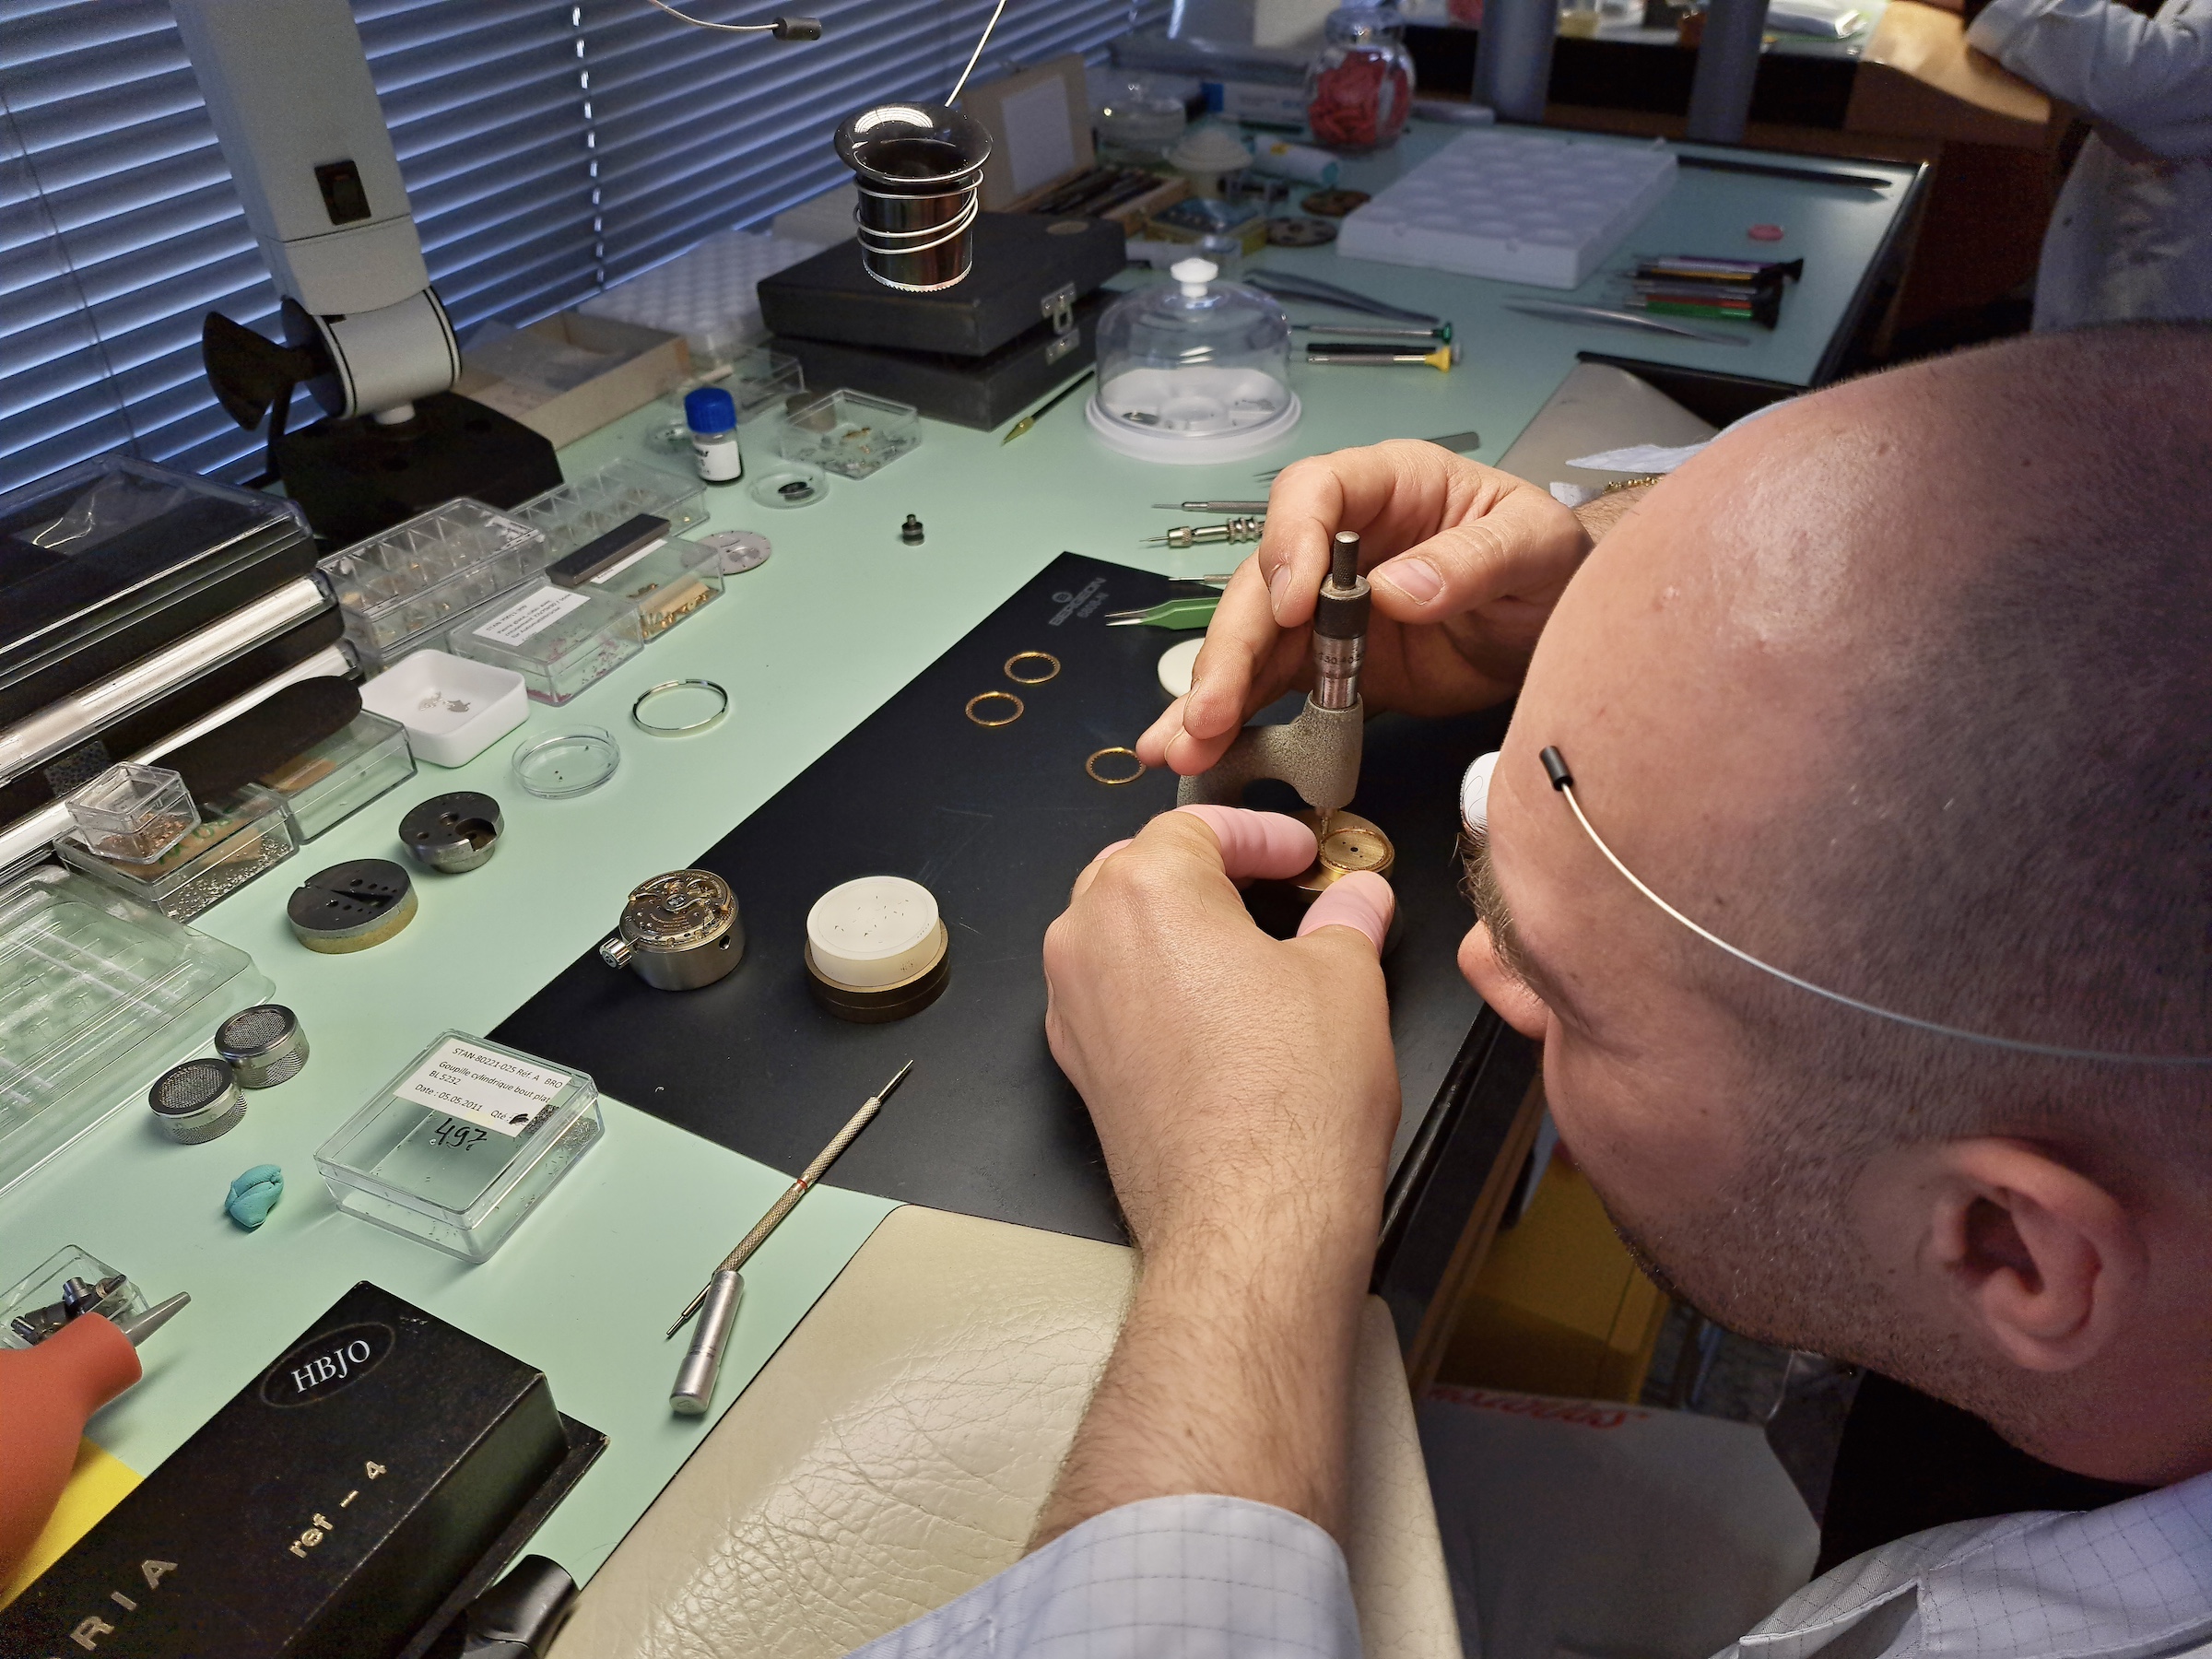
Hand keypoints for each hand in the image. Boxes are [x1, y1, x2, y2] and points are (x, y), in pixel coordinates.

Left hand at [1034, 806, 1398, 1544]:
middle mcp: (1086, 939)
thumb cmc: (1292, 1099)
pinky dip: (1159, 986)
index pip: (1195, 826)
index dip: (1260, 831)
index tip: (1304, 852)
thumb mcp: (1345, 979)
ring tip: (1252, 946)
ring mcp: (1072, 1008)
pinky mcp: (1079, 1067)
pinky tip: (1219, 1013)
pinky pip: (1113, 997)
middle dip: (1208, 871)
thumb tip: (1358, 895)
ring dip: (1178, 927)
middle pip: (1140, 871)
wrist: (1247, 1223)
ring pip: (1118, 934)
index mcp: (1145, 890)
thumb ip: (1345, 917)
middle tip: (1277, 884)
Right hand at [1138, 441, 1587, 775]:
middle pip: (1263, 582)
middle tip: (1210, 708)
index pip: (1314, 492)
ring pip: (1252, 642)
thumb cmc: (1549, 563)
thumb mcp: (1534, 547)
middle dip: (1232, 647)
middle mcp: (1338, 544)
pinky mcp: (1326, 668)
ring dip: (1214, 695)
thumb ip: (1472, 562)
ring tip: (1182, 747)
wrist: (1557, 624)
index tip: (1294, 604)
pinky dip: (1233, 724)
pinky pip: (1271, 690)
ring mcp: (1324, 609)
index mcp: (1387, 486)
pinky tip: (1195, 754)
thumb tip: (1396, 591)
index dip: (1292, 542)